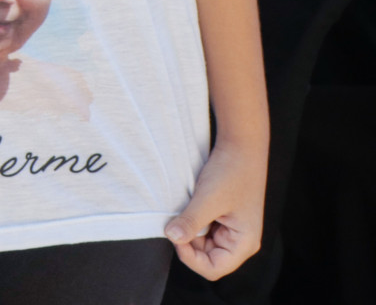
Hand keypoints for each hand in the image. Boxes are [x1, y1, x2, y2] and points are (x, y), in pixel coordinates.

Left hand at [166, 138, 266, 279]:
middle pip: (206, 258)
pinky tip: (188, 207)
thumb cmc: (231, 172)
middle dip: (188, 244)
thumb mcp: (208, 198)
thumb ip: (191, 221)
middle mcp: (240, 241)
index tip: (174, 236)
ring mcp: (231, 230)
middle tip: (175, 221)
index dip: (190, 258)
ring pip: (202, 244)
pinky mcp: (223, 219)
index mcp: (244, 243)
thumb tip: (172, 237)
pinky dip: (191, 222)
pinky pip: (203, 230)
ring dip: (188, 232)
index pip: (213, 268)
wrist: (241, 147)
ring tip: (184, 211)